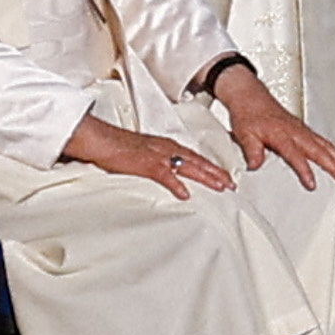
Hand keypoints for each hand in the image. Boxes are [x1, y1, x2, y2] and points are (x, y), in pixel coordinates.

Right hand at [60, 110, 229, 194]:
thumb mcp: (145, 153)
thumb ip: (160, 162)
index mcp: (167, 145)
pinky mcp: (146, 164)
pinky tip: (185, 194)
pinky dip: (177, 185)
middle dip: (216, 173)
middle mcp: (167, 148)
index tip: (225, 176)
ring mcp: (158, 156)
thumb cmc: (119, 147)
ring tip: (220, 187)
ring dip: (206, 177)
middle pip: (197, 161)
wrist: (102, 140)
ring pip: (188, 166)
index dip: (212, 167)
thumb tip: (171, 175)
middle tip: (231, 184)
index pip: (195, 157)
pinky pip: (165, 176)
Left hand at [210, 65, 334, 187]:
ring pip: (326, 146)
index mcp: (281, 134)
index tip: (312, 184)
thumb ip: (251, 150)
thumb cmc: (248, 114)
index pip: (295, 155)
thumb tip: (255, 165)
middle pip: (320, 150)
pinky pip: (324, 142)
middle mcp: (295, 131)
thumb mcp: (243, 134)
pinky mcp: (304, 130)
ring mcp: (302, 130)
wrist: (250, 96)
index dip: (305, 170)